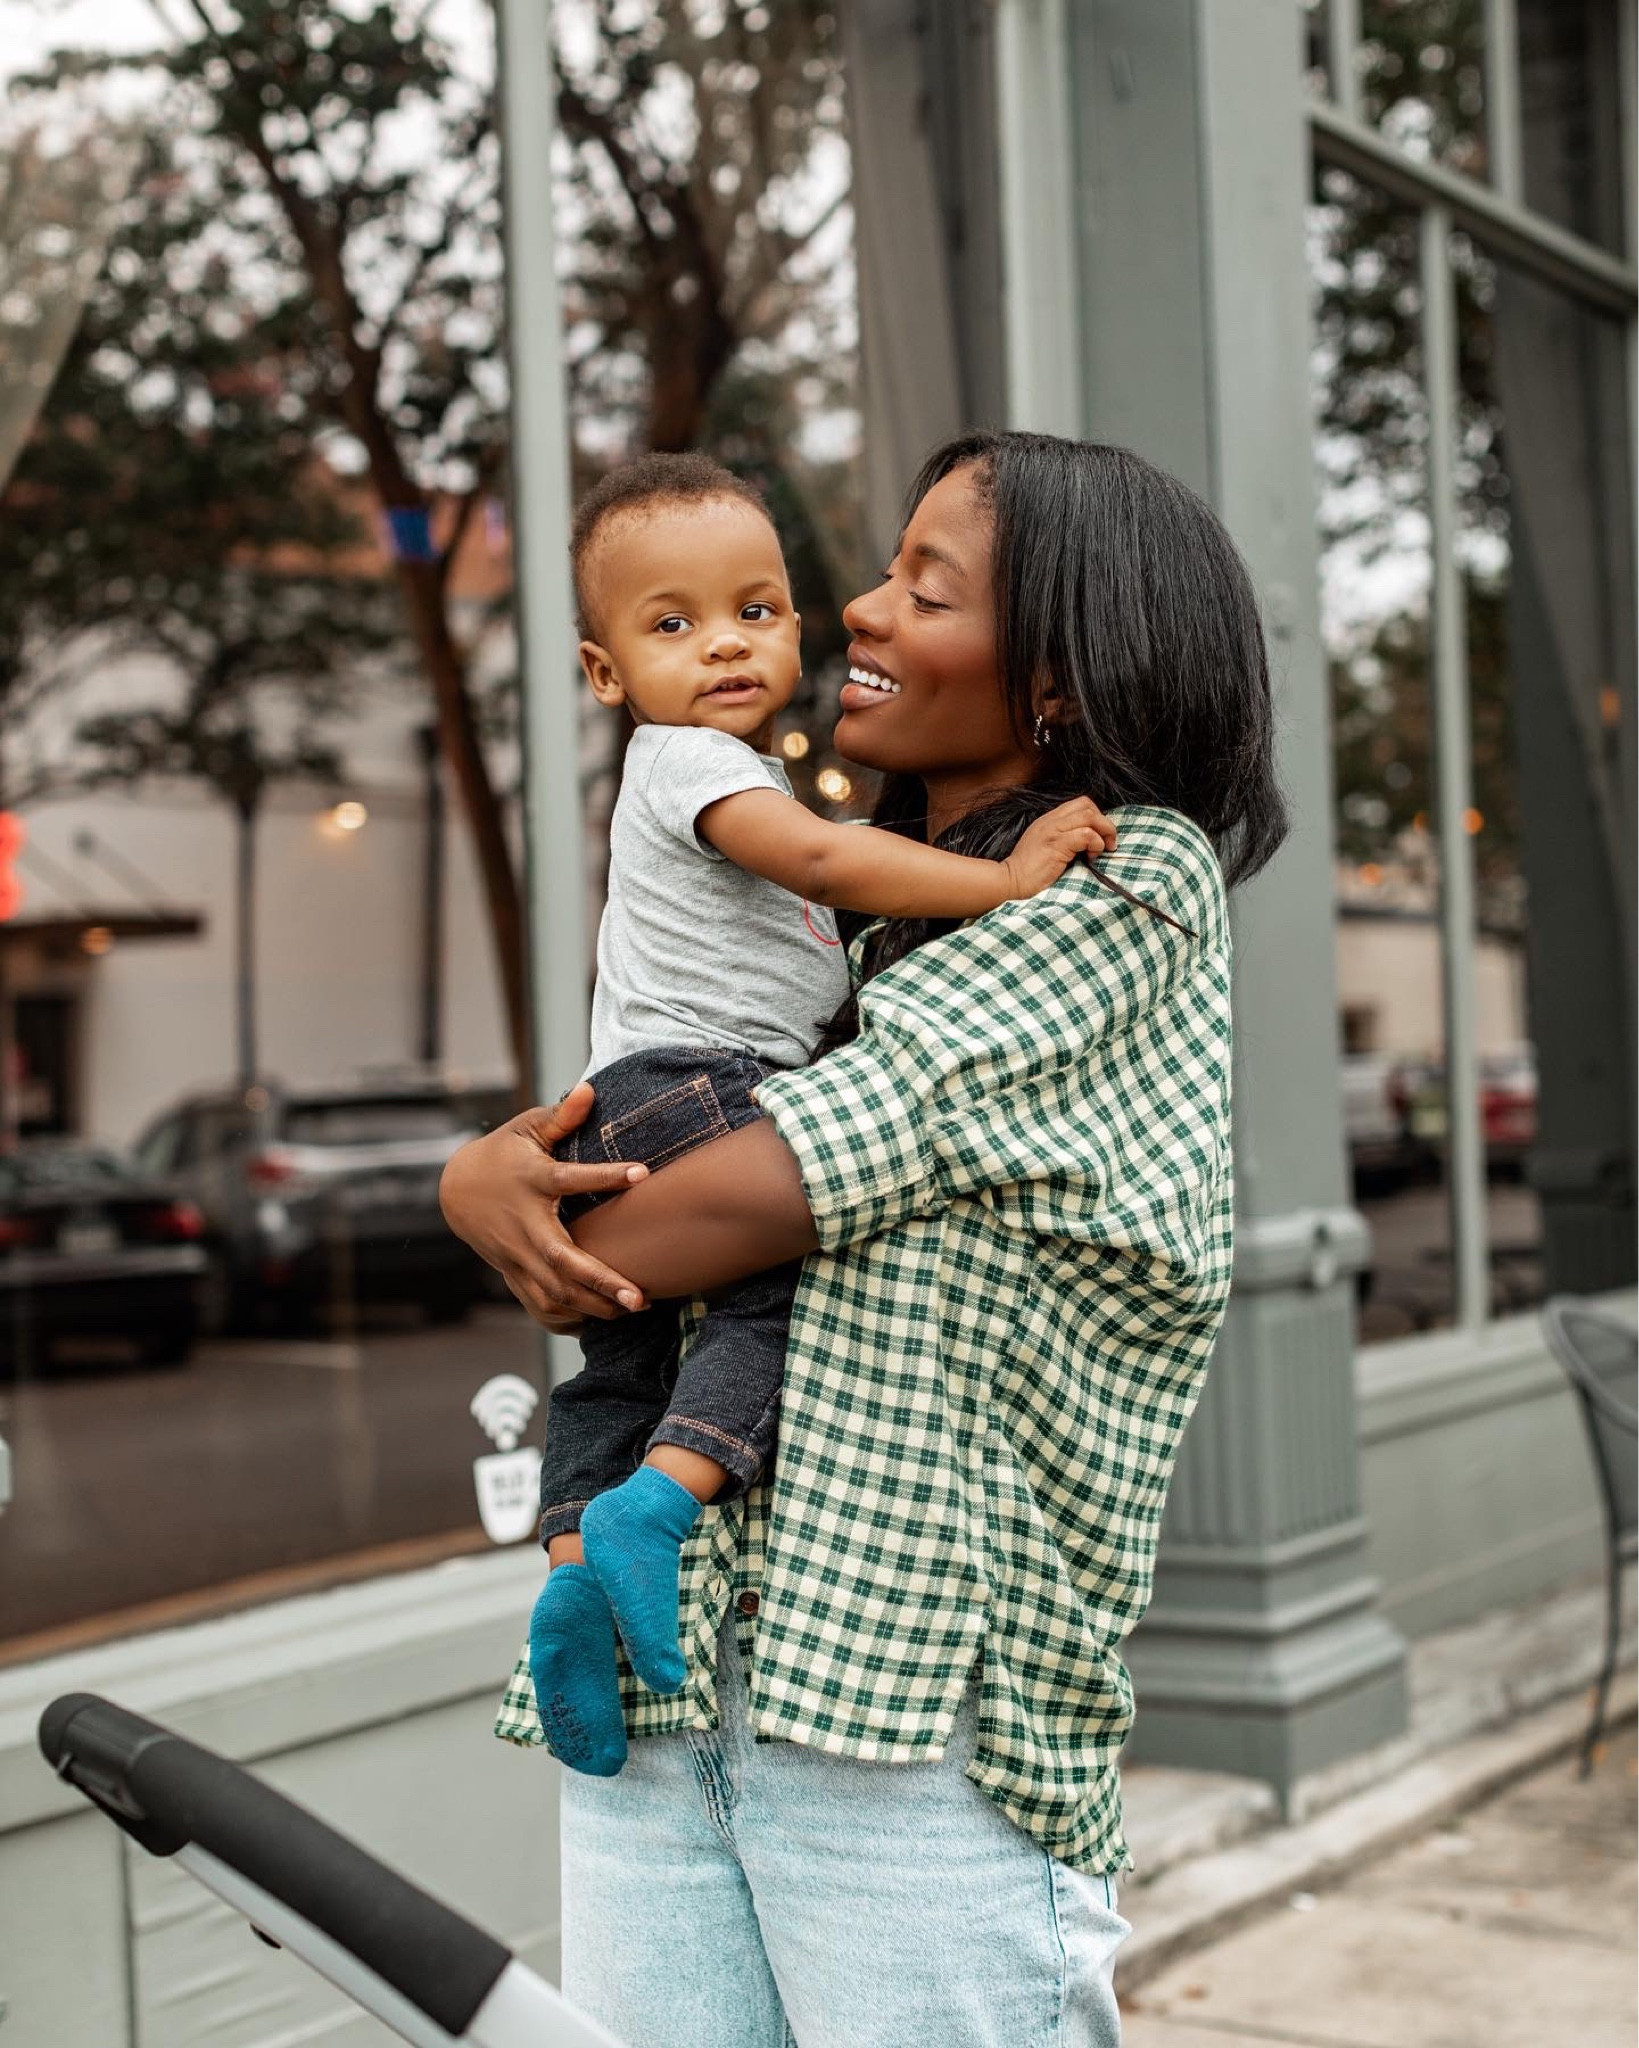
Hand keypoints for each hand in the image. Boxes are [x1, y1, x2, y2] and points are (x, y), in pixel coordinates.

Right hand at [438, 1083, 648, 1332]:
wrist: (458, 1190)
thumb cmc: (503, 1155)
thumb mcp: (527, 1129)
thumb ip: (561, 1116)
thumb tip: (590, 1089)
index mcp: (533, 1181)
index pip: (570, 1178)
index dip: (604, 1176)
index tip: (642, 1172)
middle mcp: (525, 1225)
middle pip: (562, 1259)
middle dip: (600, 1281)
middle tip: (639, 1297)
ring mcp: (517, 1255)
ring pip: (553, 1291)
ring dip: (591, 1305)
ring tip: (632, 1309)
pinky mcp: (513, 1273)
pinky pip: (538, 1305)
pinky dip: (564, 1320)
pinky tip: (595, 1323)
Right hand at [1000, 798, 1117, 899]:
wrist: (1009, 882)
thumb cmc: (1028, 873)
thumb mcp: (1045, 848)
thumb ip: (1062, 839)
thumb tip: (1088, 841)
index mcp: (1048, 820)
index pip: (1080, 804)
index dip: (1096, 817)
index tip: (1100, 838)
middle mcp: (1050, 820)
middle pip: (1087, 805)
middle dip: (1104, 823)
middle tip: (1108, 844)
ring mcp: (1052, 831)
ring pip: (1089, 815)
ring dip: (1103, 833)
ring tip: (1099, 851)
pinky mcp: (1055, 845)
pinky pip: (1085, 834)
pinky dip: (1095, 844)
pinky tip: (1090, 858)